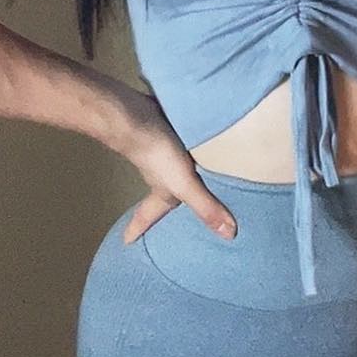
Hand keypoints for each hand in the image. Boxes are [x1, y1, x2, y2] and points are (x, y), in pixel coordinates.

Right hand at [111, 88, 237, 245]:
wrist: (140, 116)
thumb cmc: (158, 156)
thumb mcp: (184, 185)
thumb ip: (206, 206)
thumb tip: (229, 235)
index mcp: (162, 190)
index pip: (148, 215)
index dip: (139, 227)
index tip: (127, 240)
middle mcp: (162, 172)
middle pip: (165, 190)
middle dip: (170, 200)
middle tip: (176, 210)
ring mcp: (166, 150)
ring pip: (177, 166)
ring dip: (185, 170)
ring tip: (201, 174)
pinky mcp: (173, 131)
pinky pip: (185, 143)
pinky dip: (194, 145)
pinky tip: (207, 139)